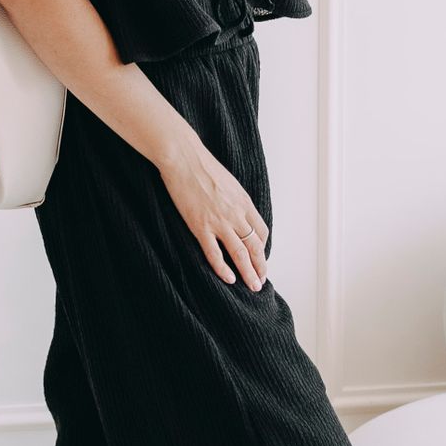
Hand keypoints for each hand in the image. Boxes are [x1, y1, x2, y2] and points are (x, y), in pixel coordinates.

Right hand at [157, 138, 268, 289]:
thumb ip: (235, 201)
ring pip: (240, 253)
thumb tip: (237, 212)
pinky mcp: (200, 226)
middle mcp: (236, 214)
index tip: (260, 258)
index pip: (261, 231)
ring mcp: (219, 221)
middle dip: (261, 266)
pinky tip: (228, 278)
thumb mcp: (228, 182)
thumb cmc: (203, 166)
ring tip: (252, 286)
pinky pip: (214, 253)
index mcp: (244, 202)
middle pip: (255, 246)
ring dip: (248, 272)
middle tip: (261, 281)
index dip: (263, 248)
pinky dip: (223, 268)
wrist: (183, 158)